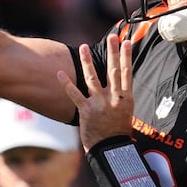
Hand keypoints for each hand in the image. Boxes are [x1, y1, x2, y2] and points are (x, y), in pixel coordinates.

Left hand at [59, 33, 134, 149]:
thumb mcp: (125, 112)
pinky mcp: (86, 111)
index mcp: (126, 98)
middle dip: (112, 52)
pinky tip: (59, 73)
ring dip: (87, 62)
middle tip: (112, 37)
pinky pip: (74, 95)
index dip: (127, 56)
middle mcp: (114, 98)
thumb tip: (119, 82)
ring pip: (92, 79)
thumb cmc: (118, 131)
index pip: (127, 72)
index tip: (127, 42)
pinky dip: (66, 84)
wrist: (112, 149)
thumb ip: (120, 96)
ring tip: (83, 47)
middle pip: (113, 71)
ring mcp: (99, 104)